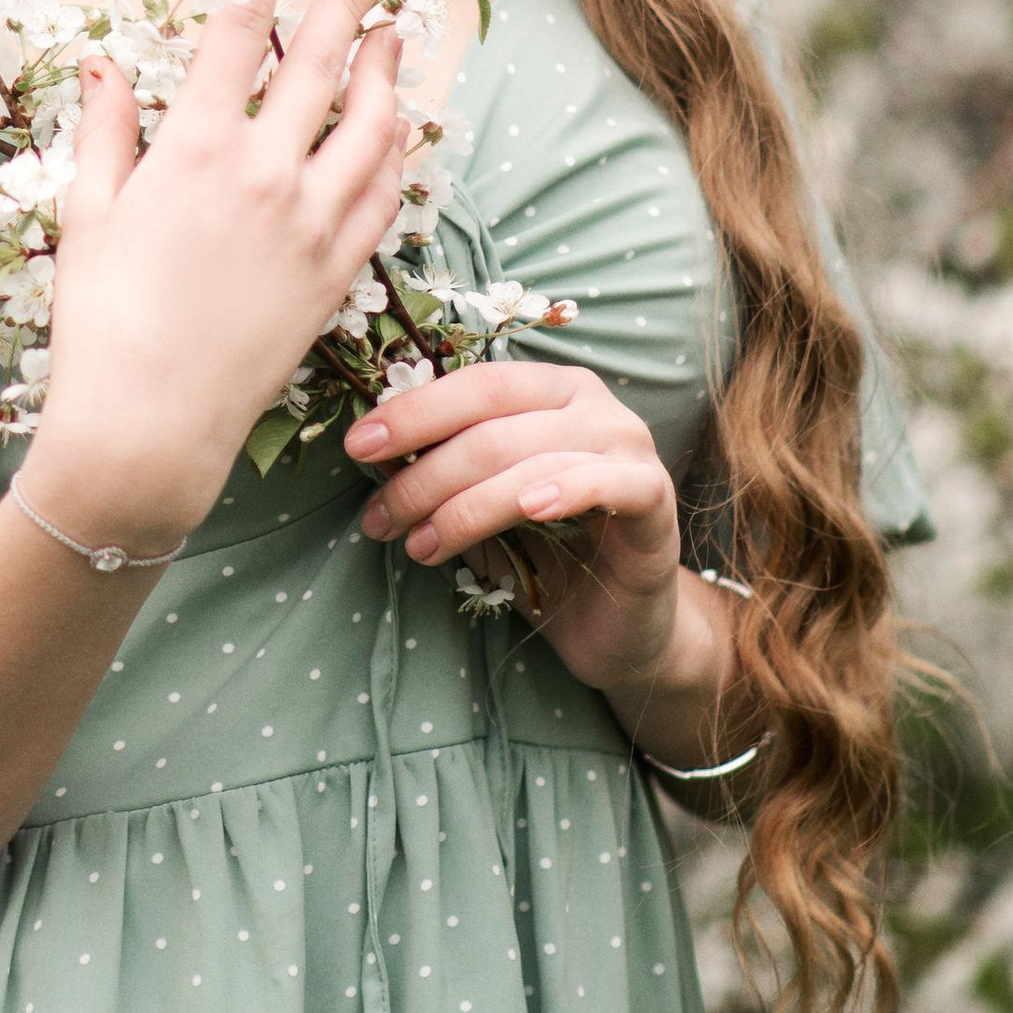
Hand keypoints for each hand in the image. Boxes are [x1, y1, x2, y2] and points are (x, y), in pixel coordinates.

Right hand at [20, 0, 409, 553]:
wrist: (147, 432)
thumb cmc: (99, 323)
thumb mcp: (87, 213)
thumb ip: (105, 129)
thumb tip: (104, 60)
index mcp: (193, 147)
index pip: (239, 19)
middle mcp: (264, 175)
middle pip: (324, 57)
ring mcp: (310, 226)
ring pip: (374, 124)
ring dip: (391, 69)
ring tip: (398, 30)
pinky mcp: (337, 274)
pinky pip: (382, 195)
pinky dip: (397, 152)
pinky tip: (399, 128)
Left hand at [345, 360, 683, 699]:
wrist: (615, 627)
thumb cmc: (544, 556)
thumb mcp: (482, 507)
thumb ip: (443, 472)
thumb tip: (370, 450)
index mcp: (549, 389)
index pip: (474, 385)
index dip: (413, 411)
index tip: (357, 445)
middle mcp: (593, 405)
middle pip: (493, 426)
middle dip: (424, 472)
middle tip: (380, 517)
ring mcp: (630, 446)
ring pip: (532, 458)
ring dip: (465, 505)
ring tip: (421, 545)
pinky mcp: (655, 497)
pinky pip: (607, 483)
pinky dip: (563, 490)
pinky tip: (529, 510)